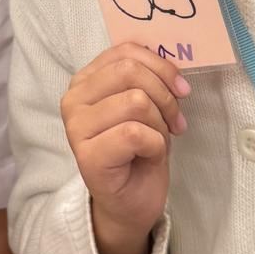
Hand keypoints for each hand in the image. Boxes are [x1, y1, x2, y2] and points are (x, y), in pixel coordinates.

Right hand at [62, 44, 187, 253]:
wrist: (130, 202)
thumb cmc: (138, 151)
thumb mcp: (144, 104)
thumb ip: (145, 77)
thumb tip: (172, 57)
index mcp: (86, 80)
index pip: (125, 51)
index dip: (161, 66)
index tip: (181, 89)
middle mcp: (73, 99)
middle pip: (130, 71)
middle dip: (164, 95)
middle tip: (174, 121)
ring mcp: (76, 128)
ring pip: (135, 101)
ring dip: (160, 123)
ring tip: (158, 140)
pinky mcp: (87, 155)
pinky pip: (135, 133)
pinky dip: (155, 144)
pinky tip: (149, 156)